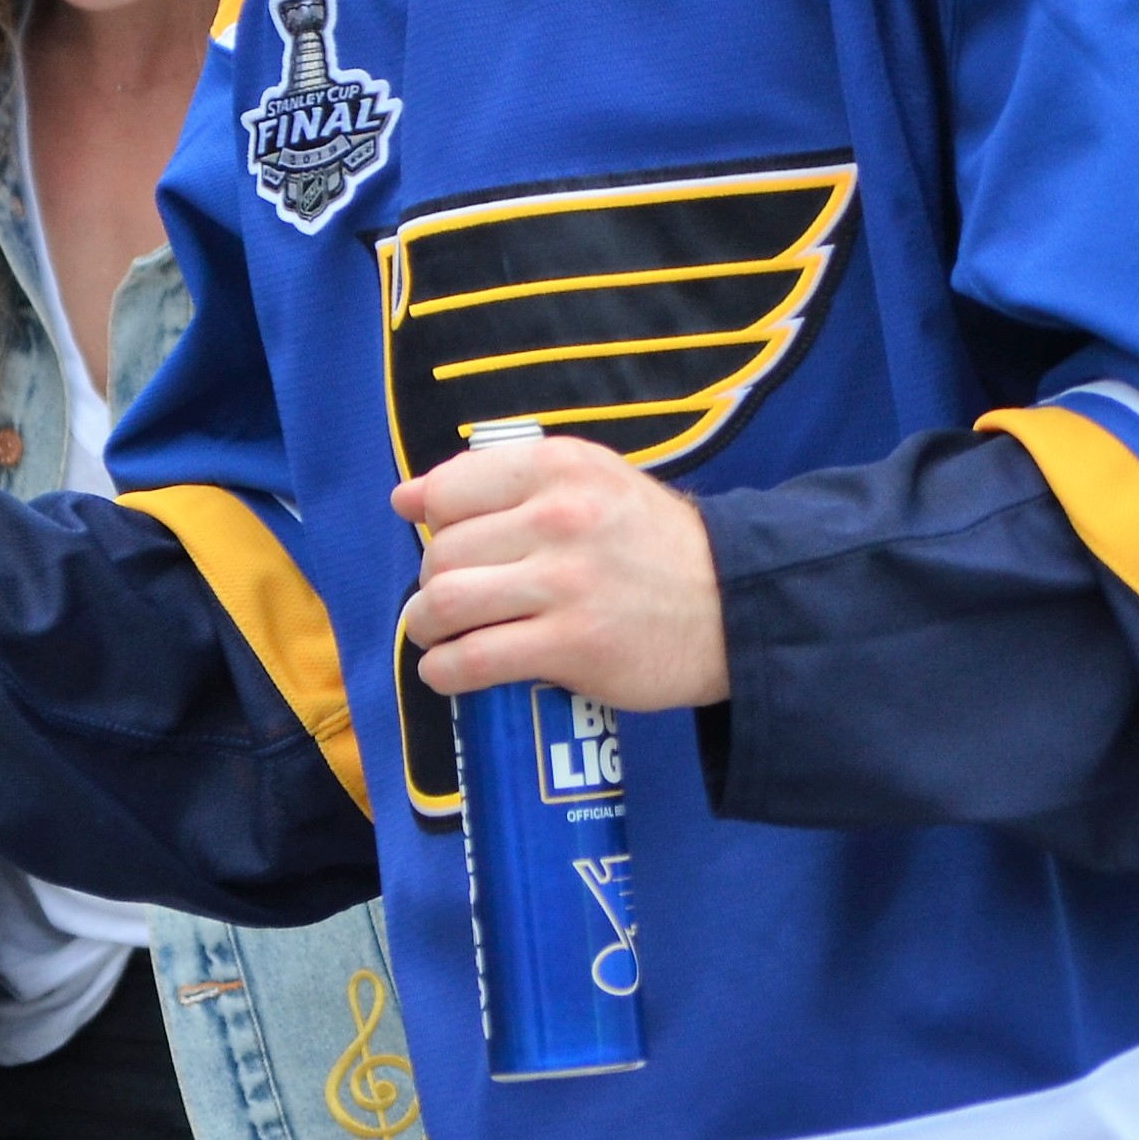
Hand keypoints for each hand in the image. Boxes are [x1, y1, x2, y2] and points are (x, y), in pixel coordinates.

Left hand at [391, 435, 728, 710]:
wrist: (732, 603)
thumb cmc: (652, 545)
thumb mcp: (591, 482)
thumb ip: (505, 482)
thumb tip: (406, 498)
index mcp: (560, 467)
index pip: (449, 490)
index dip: (433, 523)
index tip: (444, 545)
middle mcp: (559, 517)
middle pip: (442, 552)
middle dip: (432, 583)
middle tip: (451, 601)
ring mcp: (565, 584)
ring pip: (446, 604)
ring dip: (427, 627)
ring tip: (439, 636)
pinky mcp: (573, 646)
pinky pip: (474, 660)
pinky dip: (445, 672)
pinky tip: (449, 672)